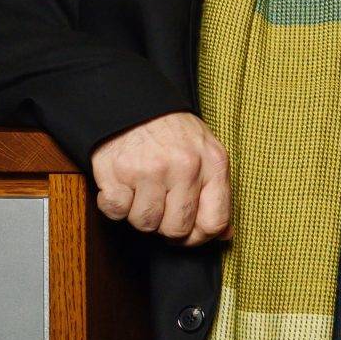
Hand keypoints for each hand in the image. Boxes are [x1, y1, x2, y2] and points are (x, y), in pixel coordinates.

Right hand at [91, 111, 232, 245]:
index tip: (188, 232)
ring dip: (140, 214)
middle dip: (166, 227)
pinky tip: (123, 186)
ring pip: (145, 223)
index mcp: (213, 162)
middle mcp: (184, 166)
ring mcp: (150, 169)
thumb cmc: (172, 132)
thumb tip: (225, 234)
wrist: (135, 102)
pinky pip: (116, 212)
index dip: (199, 237)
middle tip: (161, 208)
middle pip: (177, 229)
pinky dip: (115, 205)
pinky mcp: (118, 171)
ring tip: (142, 190)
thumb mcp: (206, 152)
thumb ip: (217, 192)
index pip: (214, 222)